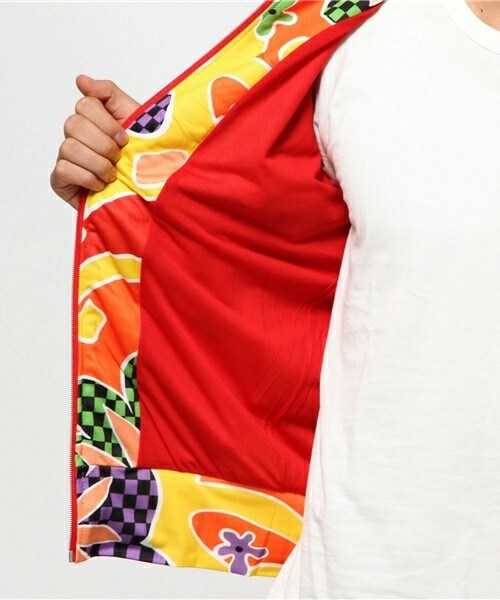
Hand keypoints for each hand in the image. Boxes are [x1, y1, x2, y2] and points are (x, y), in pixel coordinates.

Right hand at [50, 75, 139, 208]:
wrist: (148, 190)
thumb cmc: (142, 155)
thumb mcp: (133, 118)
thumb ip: (109, 93)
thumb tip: (80, 80)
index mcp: (92, 119)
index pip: (84, 105)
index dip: (107, 123)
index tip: (124, 138)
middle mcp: (75, 136)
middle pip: (73, 124)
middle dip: (103, 145)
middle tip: (118, 158)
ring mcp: (66, 157)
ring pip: (70, 147)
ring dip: (98, 163)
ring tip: (112, 174)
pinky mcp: (60, 180)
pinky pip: (63, 169)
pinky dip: (87, 178)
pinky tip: (100, 185)